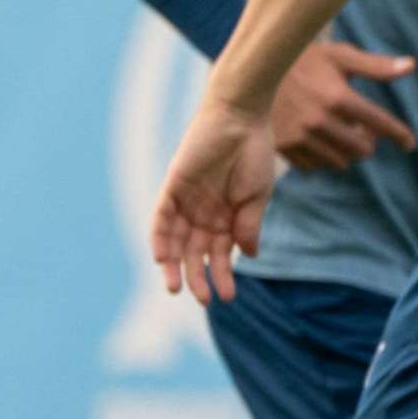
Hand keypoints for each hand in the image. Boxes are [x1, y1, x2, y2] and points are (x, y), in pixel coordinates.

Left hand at [151, 95, 276, 302]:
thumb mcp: (257, 196)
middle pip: (194, 253)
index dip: (222, 276)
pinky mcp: (173, 187)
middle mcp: (203, 213)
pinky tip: (162, 258)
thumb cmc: (254, 153)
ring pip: (175, 241)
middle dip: (196, 277)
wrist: (241, 118)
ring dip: (174, 266)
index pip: (218, 255)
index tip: (227, 296)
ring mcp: (187, 201)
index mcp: (225, 218)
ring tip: (175, 289)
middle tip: (202, 300)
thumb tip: (249, 257)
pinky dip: (160, 237)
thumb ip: (249, 225)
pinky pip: (161, 217)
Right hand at [269, 38, 417, 171]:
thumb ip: (376, 66)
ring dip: (345, 152)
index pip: (380, 124)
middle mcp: (321, 121)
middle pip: (362, 150)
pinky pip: (314, 166)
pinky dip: (322, 158)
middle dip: (367, 142)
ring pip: (339, 162)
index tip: (409, 144)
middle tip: (362, 130)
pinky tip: (320, 142)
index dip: (400, 135)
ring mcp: (301, 137)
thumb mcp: (339, 56)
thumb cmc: (303, 60)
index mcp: (338, 97)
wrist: (253, 71)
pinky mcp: (284, 147)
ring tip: (340, 135)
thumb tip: (411, 66)